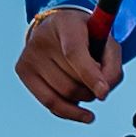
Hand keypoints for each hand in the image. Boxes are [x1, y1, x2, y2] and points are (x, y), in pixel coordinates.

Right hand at [18, 7, 123, 121]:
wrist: (58, 28)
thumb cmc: (87, 37)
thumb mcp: (108, 43)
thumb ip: (113, 67)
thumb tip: (102, 93)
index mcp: (67, 24)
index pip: (74, 53)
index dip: (90, 75)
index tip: (103, 94)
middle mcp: (42, 38)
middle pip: (73, 81)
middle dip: (93, 89)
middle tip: (98, 80)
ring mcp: (29, 55)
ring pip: (64, 95)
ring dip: (83, 98)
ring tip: (86, 84)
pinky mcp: (22, 70)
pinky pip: (49, 103)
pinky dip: (70, 111)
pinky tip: (81, 112)